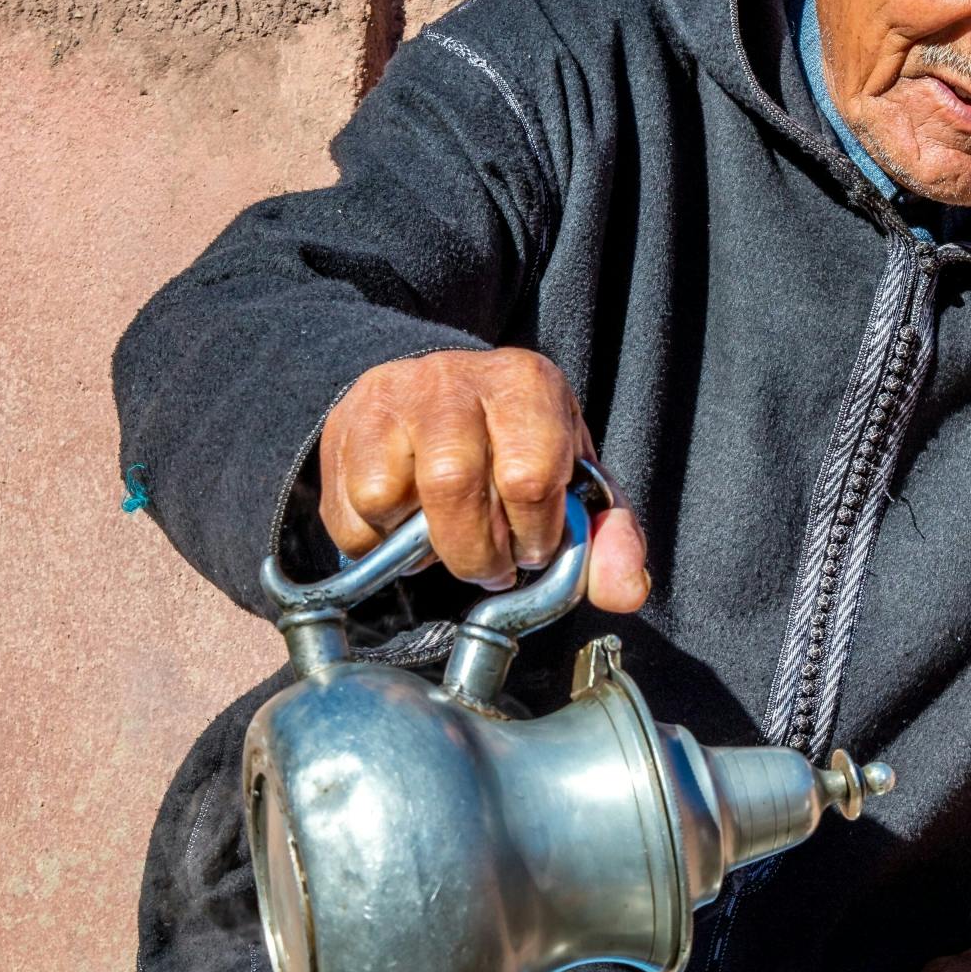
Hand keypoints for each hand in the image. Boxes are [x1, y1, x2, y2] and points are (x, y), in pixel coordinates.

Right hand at [319, 348, 647, 611]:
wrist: (439, 398)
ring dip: (422, 547)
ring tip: (445, 538)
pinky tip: (406, 525)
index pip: (528, 474)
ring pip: (389, 499)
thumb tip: (625, 591)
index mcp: (526, 384)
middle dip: (476, 551)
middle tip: (491, 561)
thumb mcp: (574, 484)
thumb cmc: (517, 449)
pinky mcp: (345, 430)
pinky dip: (378, 544)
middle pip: (452, 485)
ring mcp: (391, 401)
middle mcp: (453, 380)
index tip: (533, 544)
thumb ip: (608, 539)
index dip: (533, 532)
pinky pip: (351, 515)